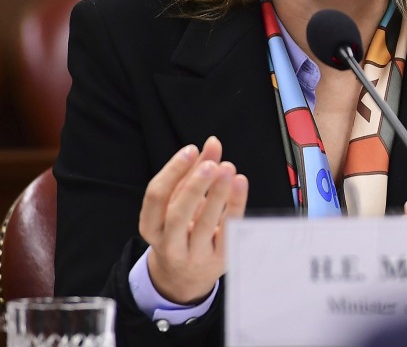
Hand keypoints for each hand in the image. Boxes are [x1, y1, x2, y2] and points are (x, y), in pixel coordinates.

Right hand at [138, 136, 248, 304]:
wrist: (184, 279)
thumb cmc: (182, 230)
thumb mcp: (180, 203)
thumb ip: (194, 172)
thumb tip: (213, 143)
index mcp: (151, 227)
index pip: (155, 198)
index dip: (172, 172)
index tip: (191, 149)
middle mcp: (169, 244)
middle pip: (178, 215)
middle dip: (194, 187)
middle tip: (211, 164)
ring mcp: (194, 255)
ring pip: (205, 224)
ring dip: (218, 195)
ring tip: (228, 168)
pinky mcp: (219, 261)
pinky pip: (229, 232)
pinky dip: (235, 207)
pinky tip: (240, 184)